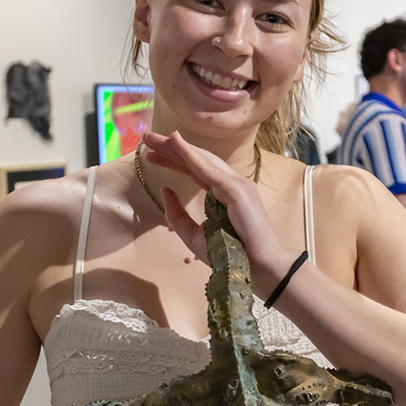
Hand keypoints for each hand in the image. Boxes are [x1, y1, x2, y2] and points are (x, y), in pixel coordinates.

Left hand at [143, 131, 297, 293]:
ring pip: (202, 159)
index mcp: (223, 194)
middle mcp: (231, 183)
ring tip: (154, 138)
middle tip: (147, 138)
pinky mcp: (236, 189)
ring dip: (178, 146)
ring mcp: (236, 184)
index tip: (151, 156)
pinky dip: (191, 155)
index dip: (174, 161)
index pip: (195, 170)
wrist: (257, 267)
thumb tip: (163, 189)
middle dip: (172, 148)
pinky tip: (175, 143)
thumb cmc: (230, 254)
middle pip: (198, 159)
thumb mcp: (193, 235)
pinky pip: (208, 170)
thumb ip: (177, 215)